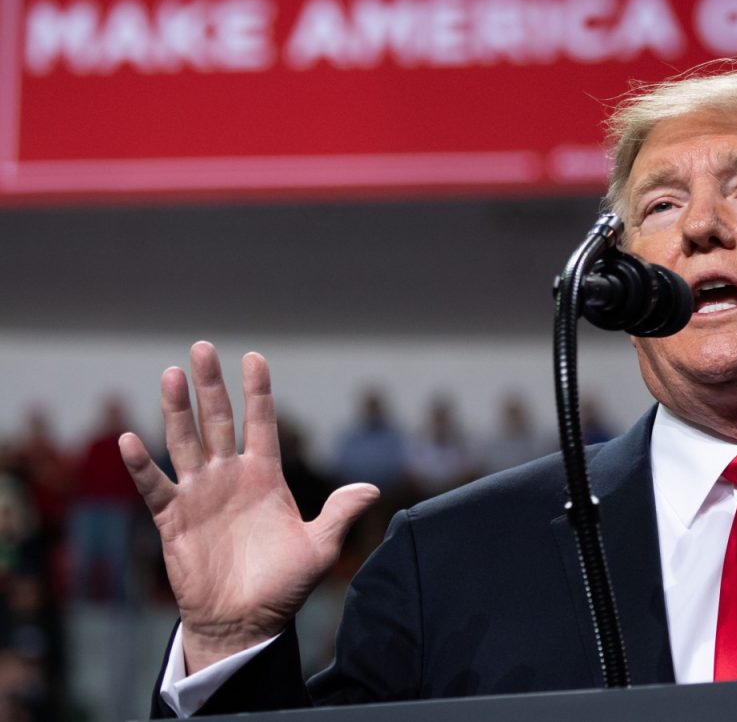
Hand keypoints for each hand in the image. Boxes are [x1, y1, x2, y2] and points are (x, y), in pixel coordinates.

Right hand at [120, 341, 378, 673]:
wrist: (245, 621)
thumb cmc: (283, 585)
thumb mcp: (320, 548)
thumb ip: (340, 514)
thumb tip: (372, 489)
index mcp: (265, 477)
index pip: (261, 423)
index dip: (258, 391)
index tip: (254, 357)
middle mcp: (230, 477)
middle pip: (218, 421)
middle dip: (211, 386)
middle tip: (202, 348)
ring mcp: (200, 495)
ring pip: (185, 442)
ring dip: (176, 410)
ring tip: (171, 375)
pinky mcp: (174, 519)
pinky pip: (156, 487)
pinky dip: (142, 465)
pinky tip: (130, 439)